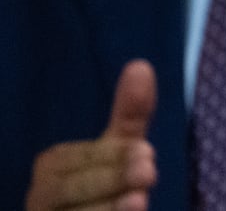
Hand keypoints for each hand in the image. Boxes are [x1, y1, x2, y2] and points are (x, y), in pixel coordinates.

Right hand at [26, 59, 158, 210]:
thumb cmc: (106, 184)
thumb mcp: (120, 150)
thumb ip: (129, 114)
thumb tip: (140, 65)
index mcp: (52, 167)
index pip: (73, 160)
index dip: (111, 156)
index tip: (148, 151)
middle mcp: (41, 197)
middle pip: (67, 190)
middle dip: (110, 180)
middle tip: (149, 172)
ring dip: (107, 209)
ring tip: (139, 200)